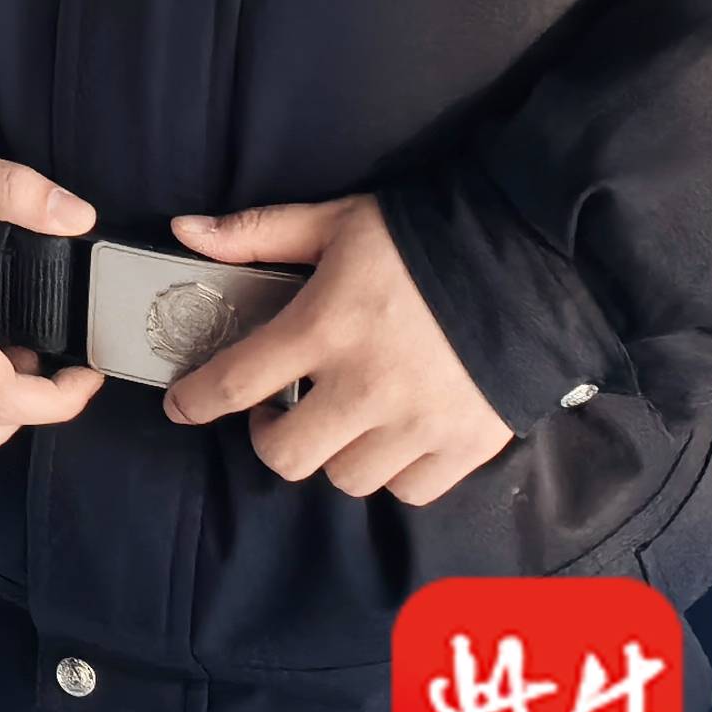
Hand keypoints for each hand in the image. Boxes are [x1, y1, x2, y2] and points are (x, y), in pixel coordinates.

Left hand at [162, 195, 513, 502]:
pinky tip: (391, 437)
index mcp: (326, 327)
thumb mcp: (335, 221)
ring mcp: (418, 423)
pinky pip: (408, 490)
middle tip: (277, 411)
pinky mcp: (465, 445)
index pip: (238, 381)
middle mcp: (366, 386)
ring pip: (346, 477)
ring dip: (332, 453)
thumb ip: (258, 233)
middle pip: (287, 455)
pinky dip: (391, 472)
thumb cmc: (421, 239)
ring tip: (340, 419)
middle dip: (269, 437)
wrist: (529, 257)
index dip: (198, 400)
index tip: (182, 406)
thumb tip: (185, 230)